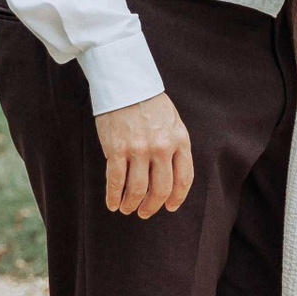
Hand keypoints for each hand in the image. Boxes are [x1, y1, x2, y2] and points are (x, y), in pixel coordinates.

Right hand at [94, 91, 194, 216]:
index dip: (176, 198)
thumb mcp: (173, 122)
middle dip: (152, 206)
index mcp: (180, 140)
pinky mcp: (117, 149)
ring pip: (138, 190)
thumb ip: (175, 146)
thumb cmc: (150, 103)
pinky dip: (114, 197)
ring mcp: (139, 149)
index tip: (169, 207)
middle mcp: (162, 147)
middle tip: (145, 212)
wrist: (126, 83)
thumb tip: (171, 176)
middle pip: (161, 189)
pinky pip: (116, 181)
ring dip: (132, 204)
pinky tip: (112, 203)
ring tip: (127, 208)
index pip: (183, 179)